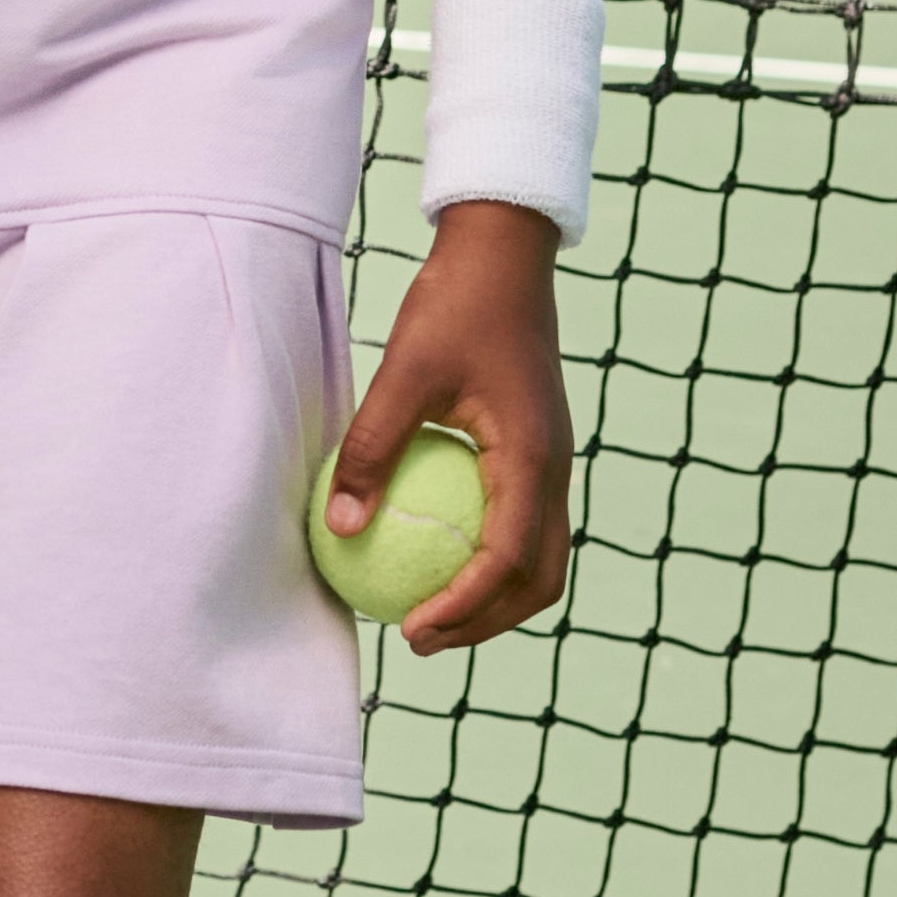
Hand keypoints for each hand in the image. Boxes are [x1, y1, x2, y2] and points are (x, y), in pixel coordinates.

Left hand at [324, 199, 573, 658]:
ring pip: (539, 559)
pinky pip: (523, 525)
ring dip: (492, 597)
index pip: (507, 560)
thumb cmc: (455, 306)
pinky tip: (431, 553)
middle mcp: (555, 470)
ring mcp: (552, 464)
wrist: (505, 256)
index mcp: (533, 458)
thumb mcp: (403, 372)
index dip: (463, 609)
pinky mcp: (538, 453)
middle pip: (538, 578)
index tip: (412, 631)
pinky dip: (489, 558)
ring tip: (428, 613)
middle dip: (485, 623)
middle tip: (419, 640)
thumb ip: (372, 447)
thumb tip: (341, 525)